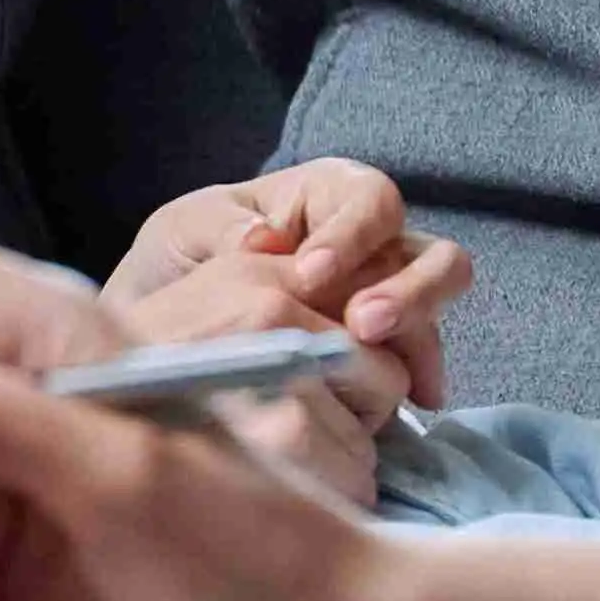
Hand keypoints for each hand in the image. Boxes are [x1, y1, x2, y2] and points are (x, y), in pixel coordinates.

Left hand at [108, 163, 474, 411]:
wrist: (162, 329)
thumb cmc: (177, 261)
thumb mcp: (182, 232)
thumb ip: (219, 227)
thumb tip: (266, 238)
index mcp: (326, 195)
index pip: (369, 201)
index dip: (351, 236)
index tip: (308, 276)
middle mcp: (371, 241)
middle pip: (431, 252)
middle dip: (407, 290)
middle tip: (362, 326)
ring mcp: (385, 293)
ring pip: (437, 303)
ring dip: (420, 334)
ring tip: (394, 375)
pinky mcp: (383, 347)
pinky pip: (419, 355)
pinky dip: (419, 377)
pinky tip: (411, 405)